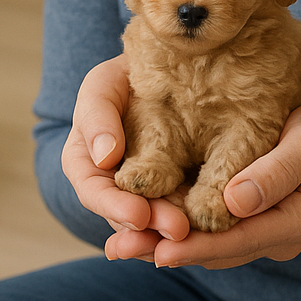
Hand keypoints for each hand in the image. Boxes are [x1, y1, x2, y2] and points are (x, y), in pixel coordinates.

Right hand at [62, 55, 191, 251]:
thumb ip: (96, 116)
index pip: (93, 192)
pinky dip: (196, 220)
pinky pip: (186, 211)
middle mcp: (114, 186)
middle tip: (177, 230)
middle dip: (151, 226)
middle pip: (127, 216)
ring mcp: (148, 193)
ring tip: (196, 231)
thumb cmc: (125, 76)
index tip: (138, 215)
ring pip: (157, 220)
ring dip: (173, 230)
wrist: (166, 69)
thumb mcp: (102, 86)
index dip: (113, 207)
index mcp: (87, 164)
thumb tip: (105, 158)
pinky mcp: (180, 192)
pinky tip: (213, 224)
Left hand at [104, 96, 300, 269]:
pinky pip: (211, 228)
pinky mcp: (251, 217)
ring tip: (119, 241)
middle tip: (118, 248)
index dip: (196, 244)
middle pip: (215, 249)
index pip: (238, 239)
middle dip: (166, 248)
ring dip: (165, 242)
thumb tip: (234, 202)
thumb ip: (277, 171)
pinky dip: (178, 226)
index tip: (157, 247)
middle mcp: (277, 235)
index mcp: (295, 221)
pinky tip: (144, 219)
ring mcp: (264, 230)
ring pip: (208, 243)